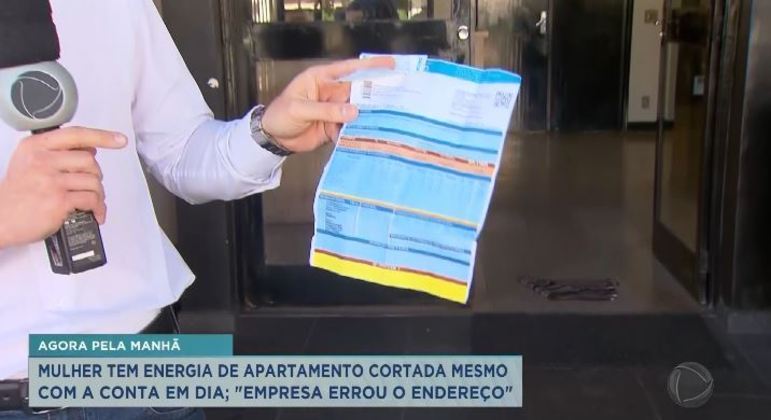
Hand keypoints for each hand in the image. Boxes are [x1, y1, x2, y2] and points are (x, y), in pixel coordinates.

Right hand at [0, 127, 126, 248]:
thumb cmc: (16, 194)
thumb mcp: (28, 163)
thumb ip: (56, 153)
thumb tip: (90, 148)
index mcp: (35, 147)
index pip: (76, 134)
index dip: (102, 136)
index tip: (119, 139)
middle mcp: (42, 160)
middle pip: (89, 160)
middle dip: (95, 175)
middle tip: (90, 186)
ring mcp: (51, 181)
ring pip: (93, 181)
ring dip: (98, 194)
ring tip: (92, 201)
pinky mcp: (58, 201)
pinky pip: (91, 200)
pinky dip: (98, 208)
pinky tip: (95, 213)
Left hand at [262, 56, 394, 151]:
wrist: (272, 138)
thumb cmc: (280, 115)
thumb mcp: (300, 109)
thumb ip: (326, 110)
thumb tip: (354, 112)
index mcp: (321, 79)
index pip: (348, 69)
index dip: (370, 65)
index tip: (390, 64)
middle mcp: (331, 92)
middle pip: (357, 91)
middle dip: (375, 94)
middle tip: (396, 98)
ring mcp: (334, 110)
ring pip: (356, 111)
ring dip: (368, 116)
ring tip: (389, 120)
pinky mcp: (334, 127)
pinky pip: (350, 128)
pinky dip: (358, 133)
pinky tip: (370, 136)